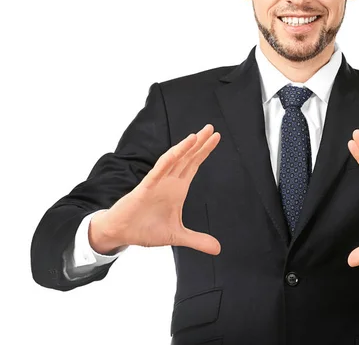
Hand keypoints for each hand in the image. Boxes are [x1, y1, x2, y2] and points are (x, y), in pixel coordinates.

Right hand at [90, 124, 221, 255]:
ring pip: (173, 160)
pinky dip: (169, 160)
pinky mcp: (145, 187)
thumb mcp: (177, 236)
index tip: (216, 138)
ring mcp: (157, 182)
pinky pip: (158, 171)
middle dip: (199, 143)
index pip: (194, 165)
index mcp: (177, 188)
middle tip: (212, 128)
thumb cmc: (145, 229)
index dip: (204, 151)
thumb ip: (197, 240)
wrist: (122, 233)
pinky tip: (178, 151)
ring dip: (185, 148)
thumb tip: (217, 249)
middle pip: (187, 158)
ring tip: (198, 135)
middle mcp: (169, 182)